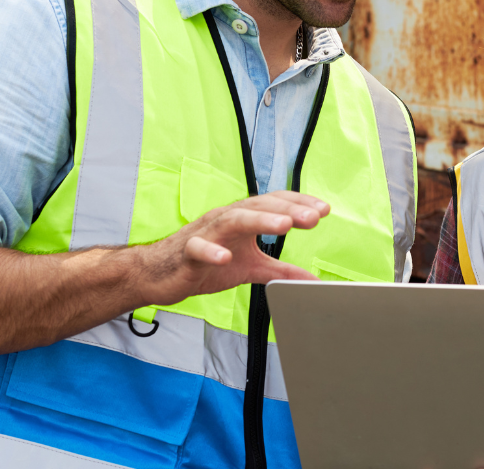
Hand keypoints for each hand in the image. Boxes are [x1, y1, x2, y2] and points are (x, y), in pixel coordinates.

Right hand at [136, 190, 328, 305]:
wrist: (159, 275)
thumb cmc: (205, 264)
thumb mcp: (251, 268)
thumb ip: (280, 270)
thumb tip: (312, 279)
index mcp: (243, 220)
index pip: (274, 204)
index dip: (299, 204)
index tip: (324, 210)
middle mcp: (226, 219)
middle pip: (259, 207)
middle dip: (288, 210)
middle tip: (313, 218)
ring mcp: (206, 233)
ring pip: (233, 220)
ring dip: (260, 221)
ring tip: (284, 225)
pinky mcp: (186, 252)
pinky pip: (198, 248)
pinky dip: (211, 250)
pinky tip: (225, 258)